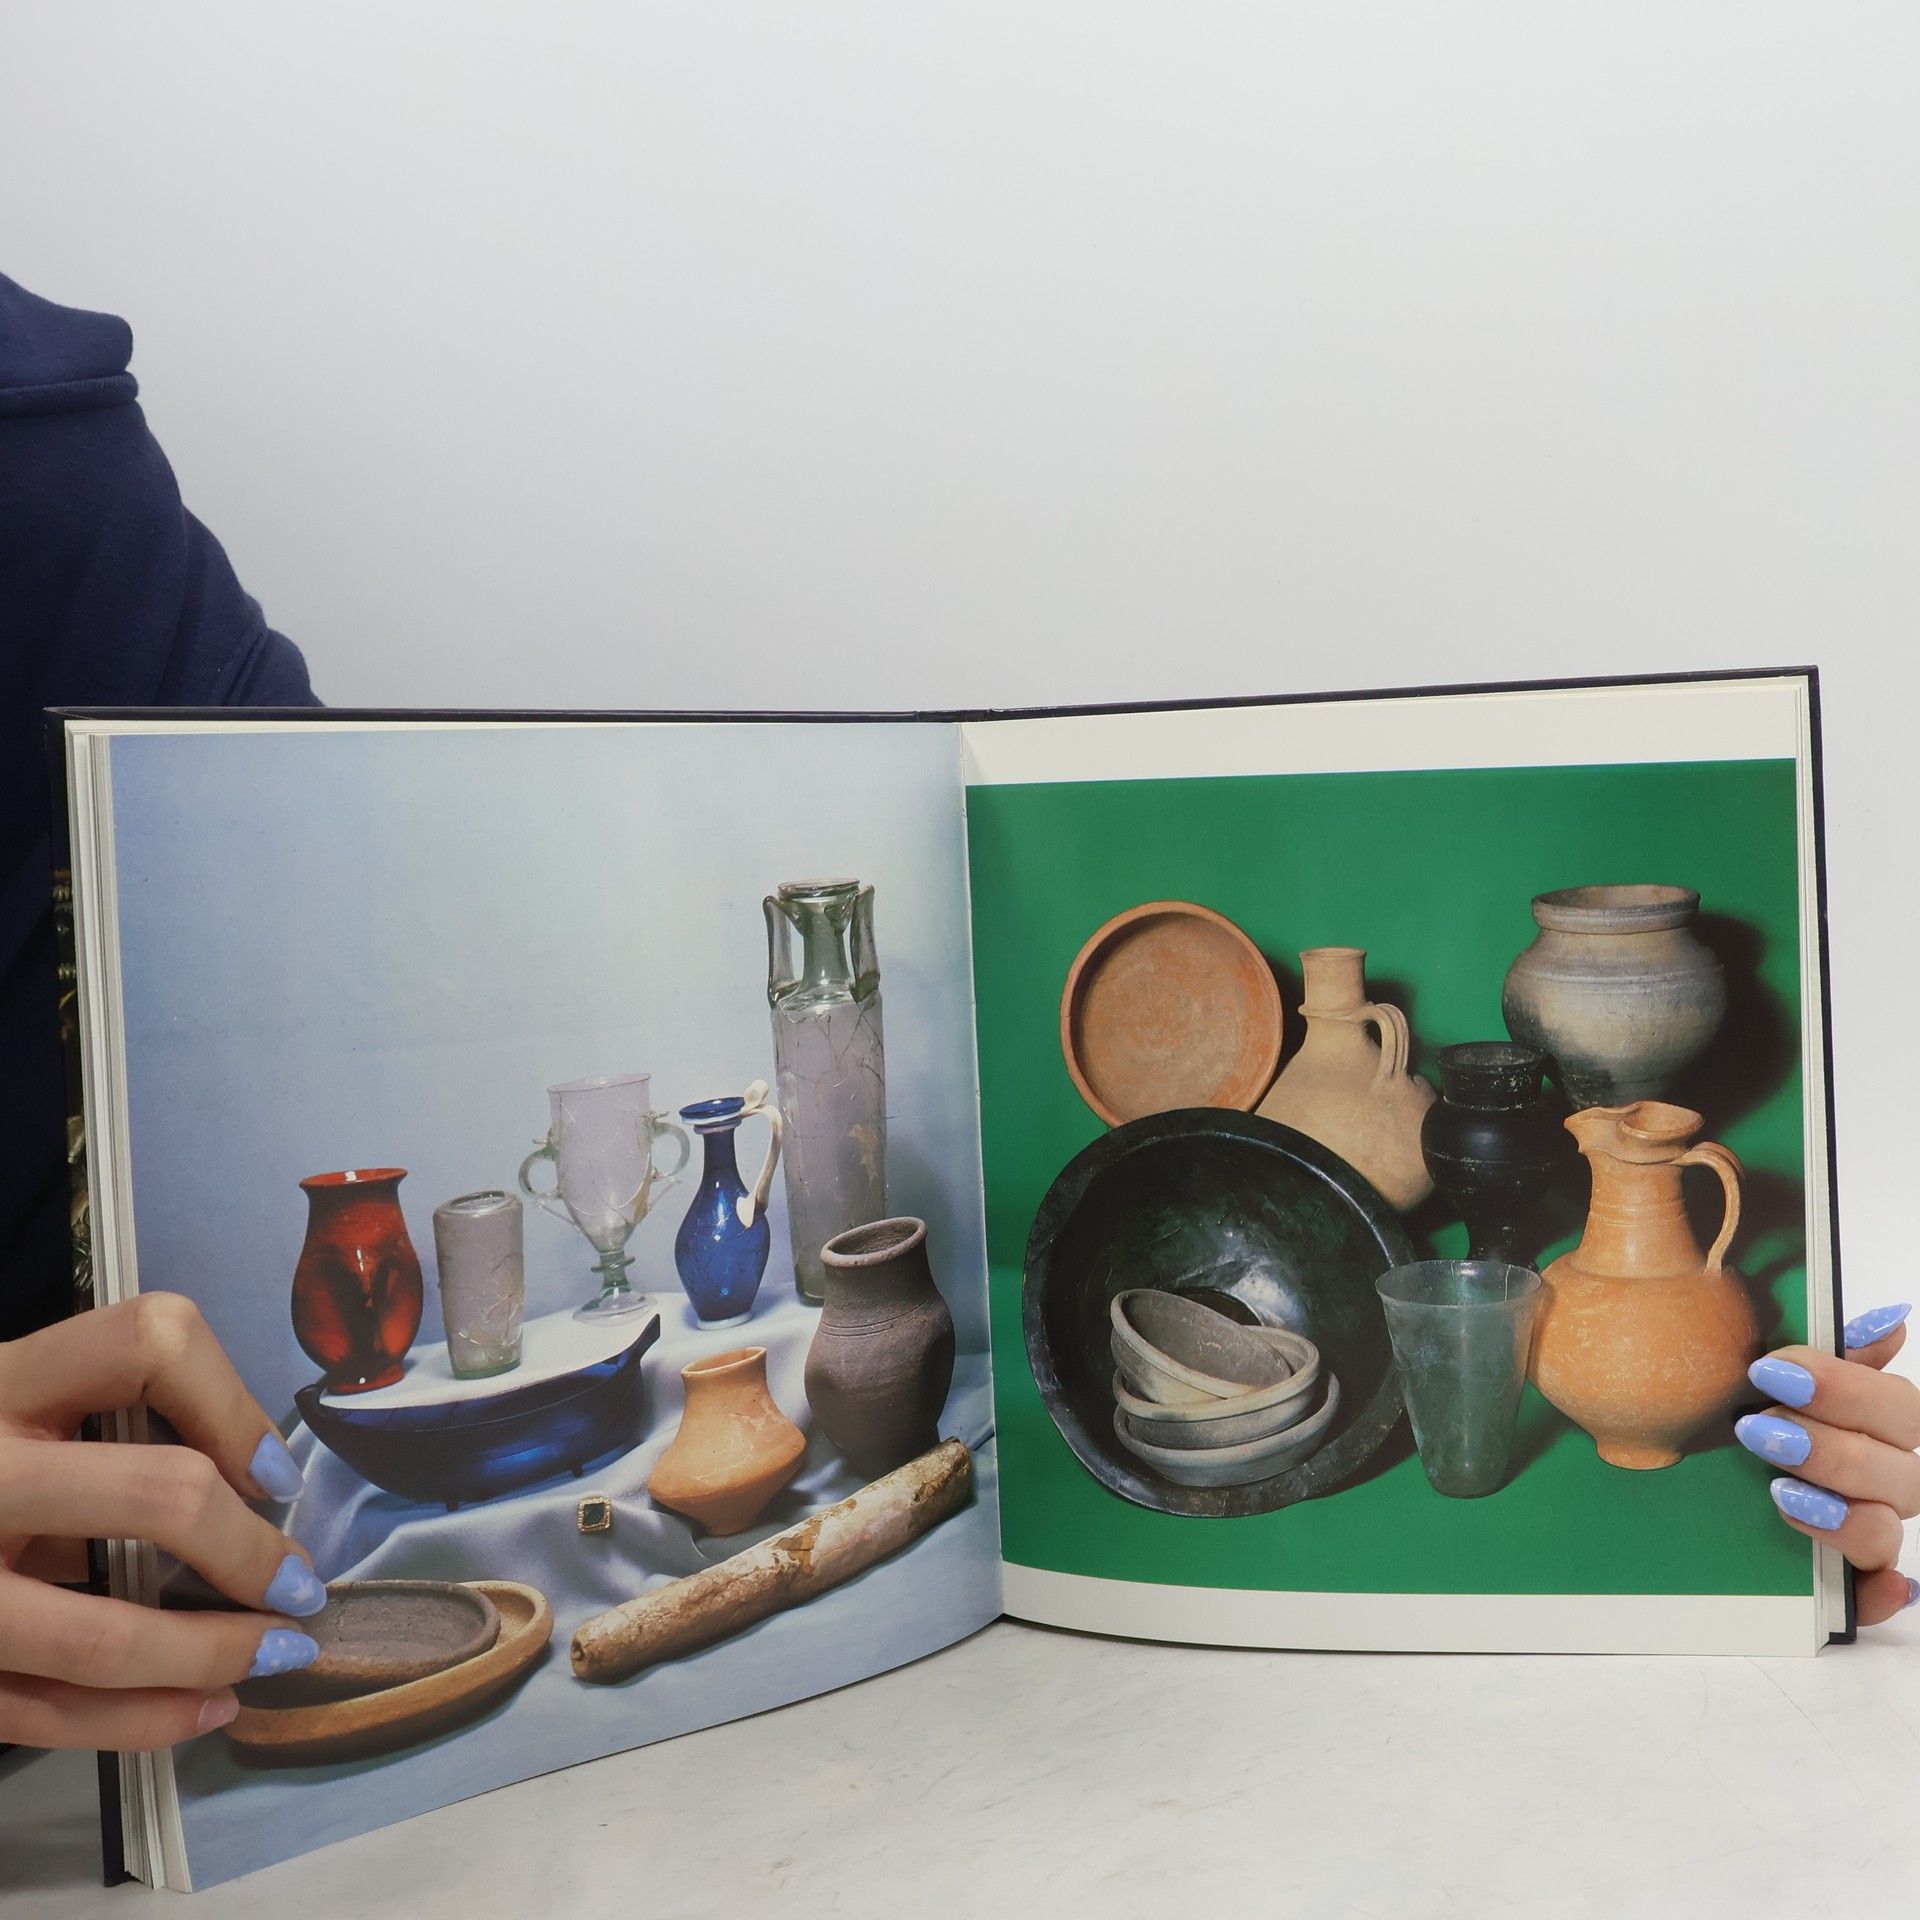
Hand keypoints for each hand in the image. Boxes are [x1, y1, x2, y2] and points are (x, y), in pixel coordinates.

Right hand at [0, 1294, 326, 1749]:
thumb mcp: (30, 1411)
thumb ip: (116, 1430)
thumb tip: (258, 1489)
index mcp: (8, 1383)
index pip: (149, 1343)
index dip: (233, 1406)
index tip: (273, 1475)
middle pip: (157, 1494)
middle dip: (250, 1553)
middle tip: (299, 1587)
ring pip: (101, 1639)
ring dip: (214, 1655)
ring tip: (278, 1653)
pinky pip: (50, 1714)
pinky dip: (147, 1719)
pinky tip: (208, 1705)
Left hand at [1737, 1302, 1919, 1626]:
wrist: (1678, 1474)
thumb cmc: (1738, 1408)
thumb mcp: (1766, 1372)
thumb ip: (1823, 1346)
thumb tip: (1890, 1320)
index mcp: (1873, 1420)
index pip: (1898, 1406)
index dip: (1843, 1387)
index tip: (1771, 1370)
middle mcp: (1881, 1475)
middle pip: (1900, 1469)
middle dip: (1830, 1447)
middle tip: (1758, 1430)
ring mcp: (1864, 1527)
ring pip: (1885, 1527)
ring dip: (1840, 1510)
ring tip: (1778, 1491)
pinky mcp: (1844, 1577)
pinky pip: (1875, 1593)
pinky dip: (1878, 1592)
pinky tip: (1878, 1584)